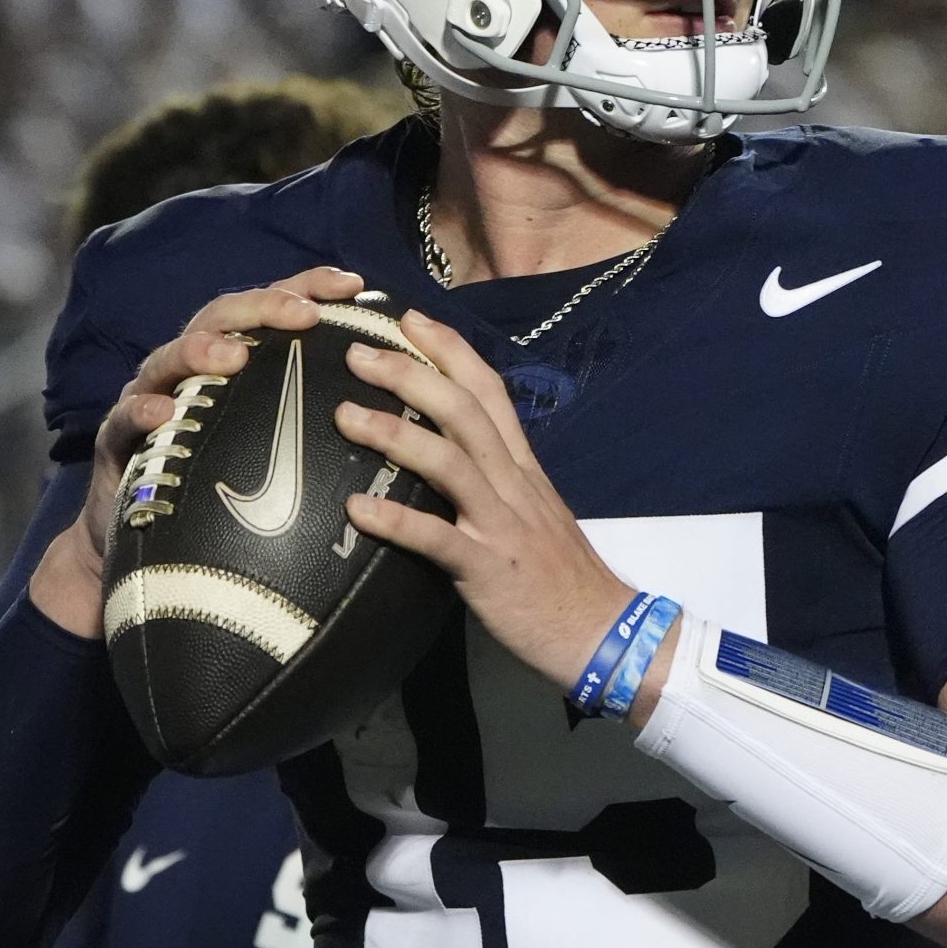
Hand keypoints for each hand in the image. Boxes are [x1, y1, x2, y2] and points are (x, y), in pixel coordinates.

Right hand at [27, 267, 368, 636]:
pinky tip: (163, 414)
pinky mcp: (117, 443)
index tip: (352, 283)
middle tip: (302, 314)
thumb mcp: (273, 445)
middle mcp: (188, 370)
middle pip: (221, 318)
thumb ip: (315, 413)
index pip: (270, 310)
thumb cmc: (222, 486)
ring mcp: (148, 400)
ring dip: (201, 350)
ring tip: (234, 356)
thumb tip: (392, 399)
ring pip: (169, 358)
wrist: (146, 545)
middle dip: (261, 308)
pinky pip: (123, 420)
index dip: (308, 287)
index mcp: (231, 361)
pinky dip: (143, 412)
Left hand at [334, 311, 649, 702]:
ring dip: (394, 433)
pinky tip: (356, 510)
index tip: (408, 318)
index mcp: (523, 466)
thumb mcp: (535, 509)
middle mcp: (513, 483)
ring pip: (450, 462)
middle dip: (411, 374)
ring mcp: (501, 524)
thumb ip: (498, 477)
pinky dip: (396, 521)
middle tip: (358, 353)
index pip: (488, 390)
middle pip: (463, 411)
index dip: (448, 350)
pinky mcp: (488, 569)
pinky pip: (437, 539)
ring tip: (344, 415)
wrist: (602, 629)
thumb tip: (452, 452)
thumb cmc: (560, 573)